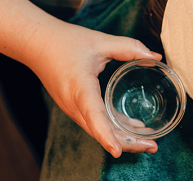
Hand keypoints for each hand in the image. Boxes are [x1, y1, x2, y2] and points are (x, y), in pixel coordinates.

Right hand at [25, 22, 161, 157]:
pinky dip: (113, 129)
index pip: (94, 115)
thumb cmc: (66, 42)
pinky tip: (132, 127)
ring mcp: (73, 108)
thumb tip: (155, 57)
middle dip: (127, 143)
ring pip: (98, 131)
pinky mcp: (75, 107)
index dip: (106, 134)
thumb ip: (129, 48)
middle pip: (100, 132)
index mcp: (80, 88)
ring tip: (148, 142)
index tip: (116, 151)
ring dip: (122, 138)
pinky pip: (95, 123)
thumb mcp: (100, 42)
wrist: (36, 44)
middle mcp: (74, 104)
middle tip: (153, 146)